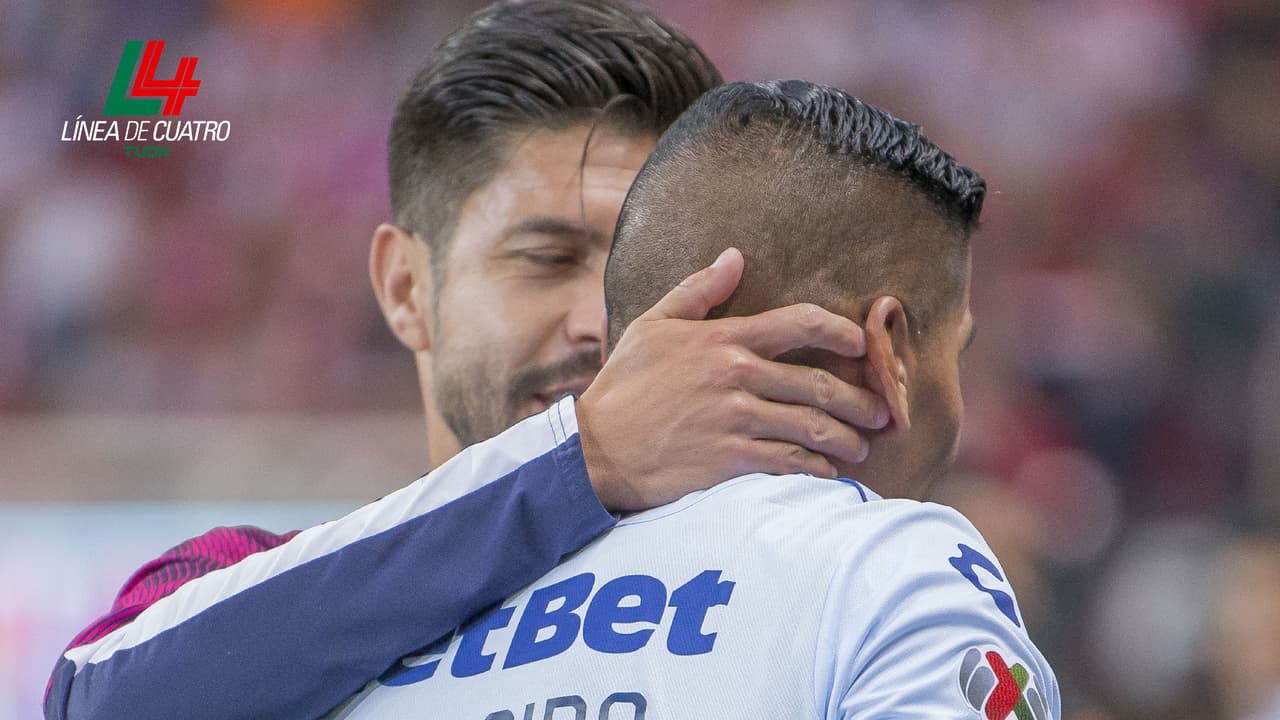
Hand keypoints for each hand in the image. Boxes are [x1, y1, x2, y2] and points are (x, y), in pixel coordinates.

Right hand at [577, 247, 888, 511]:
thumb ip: (699, 290)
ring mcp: (735, 419)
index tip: (861, 346)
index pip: (800, 322)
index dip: (841, 333)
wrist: (596, 448)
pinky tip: (825, 474)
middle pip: (819, 383)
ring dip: (845, 440)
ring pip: (812, 427)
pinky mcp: (730, 460)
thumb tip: (734, 256)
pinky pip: (790, 463)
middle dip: (859, 401)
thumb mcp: (653, 325)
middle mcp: (736, 375)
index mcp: (722, 339)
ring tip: (859, 449)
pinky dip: (815, 470)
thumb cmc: (625, 386)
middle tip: (880, 414)